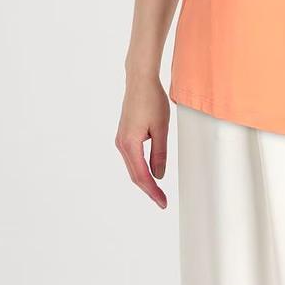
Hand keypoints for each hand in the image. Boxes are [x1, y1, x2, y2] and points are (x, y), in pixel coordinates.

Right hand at [115, 76, 171, 207]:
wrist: (140, 81)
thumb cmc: (151, 100)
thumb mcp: (161, 129)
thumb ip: (159, 154)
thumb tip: (159, 175)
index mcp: (130, 144)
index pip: (142, 175)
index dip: (153, 191)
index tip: (162, 202)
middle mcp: (122, 144)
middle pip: (135, 175)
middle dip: (149, 190)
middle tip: (162, 202)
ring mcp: (121, 140)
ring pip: (133, 168)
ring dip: (144, 181)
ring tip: (158, 192)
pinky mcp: (124, 136)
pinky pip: (132, 159)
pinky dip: (141, 170)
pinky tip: (150, 174)